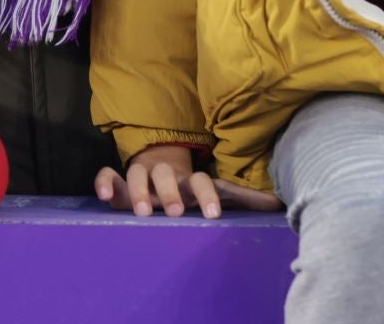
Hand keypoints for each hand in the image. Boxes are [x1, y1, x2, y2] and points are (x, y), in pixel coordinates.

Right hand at [94, 144, 281, 218]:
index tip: (212, 215)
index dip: (207, 194)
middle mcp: (167, 175)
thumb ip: (242, 198)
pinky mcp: (118, 182)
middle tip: (175, 212)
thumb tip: (280, 202)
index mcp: (191, 180)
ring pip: (138, 173)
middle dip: (172, 192)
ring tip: (143, 211)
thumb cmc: (190, 190)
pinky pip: (108, 175)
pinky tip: (103, 195)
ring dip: (140, 189)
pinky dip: (105, 180)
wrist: (158, 168)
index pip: (202, 180)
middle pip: (168, 175)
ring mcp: (142, 176)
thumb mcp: (215, 193)